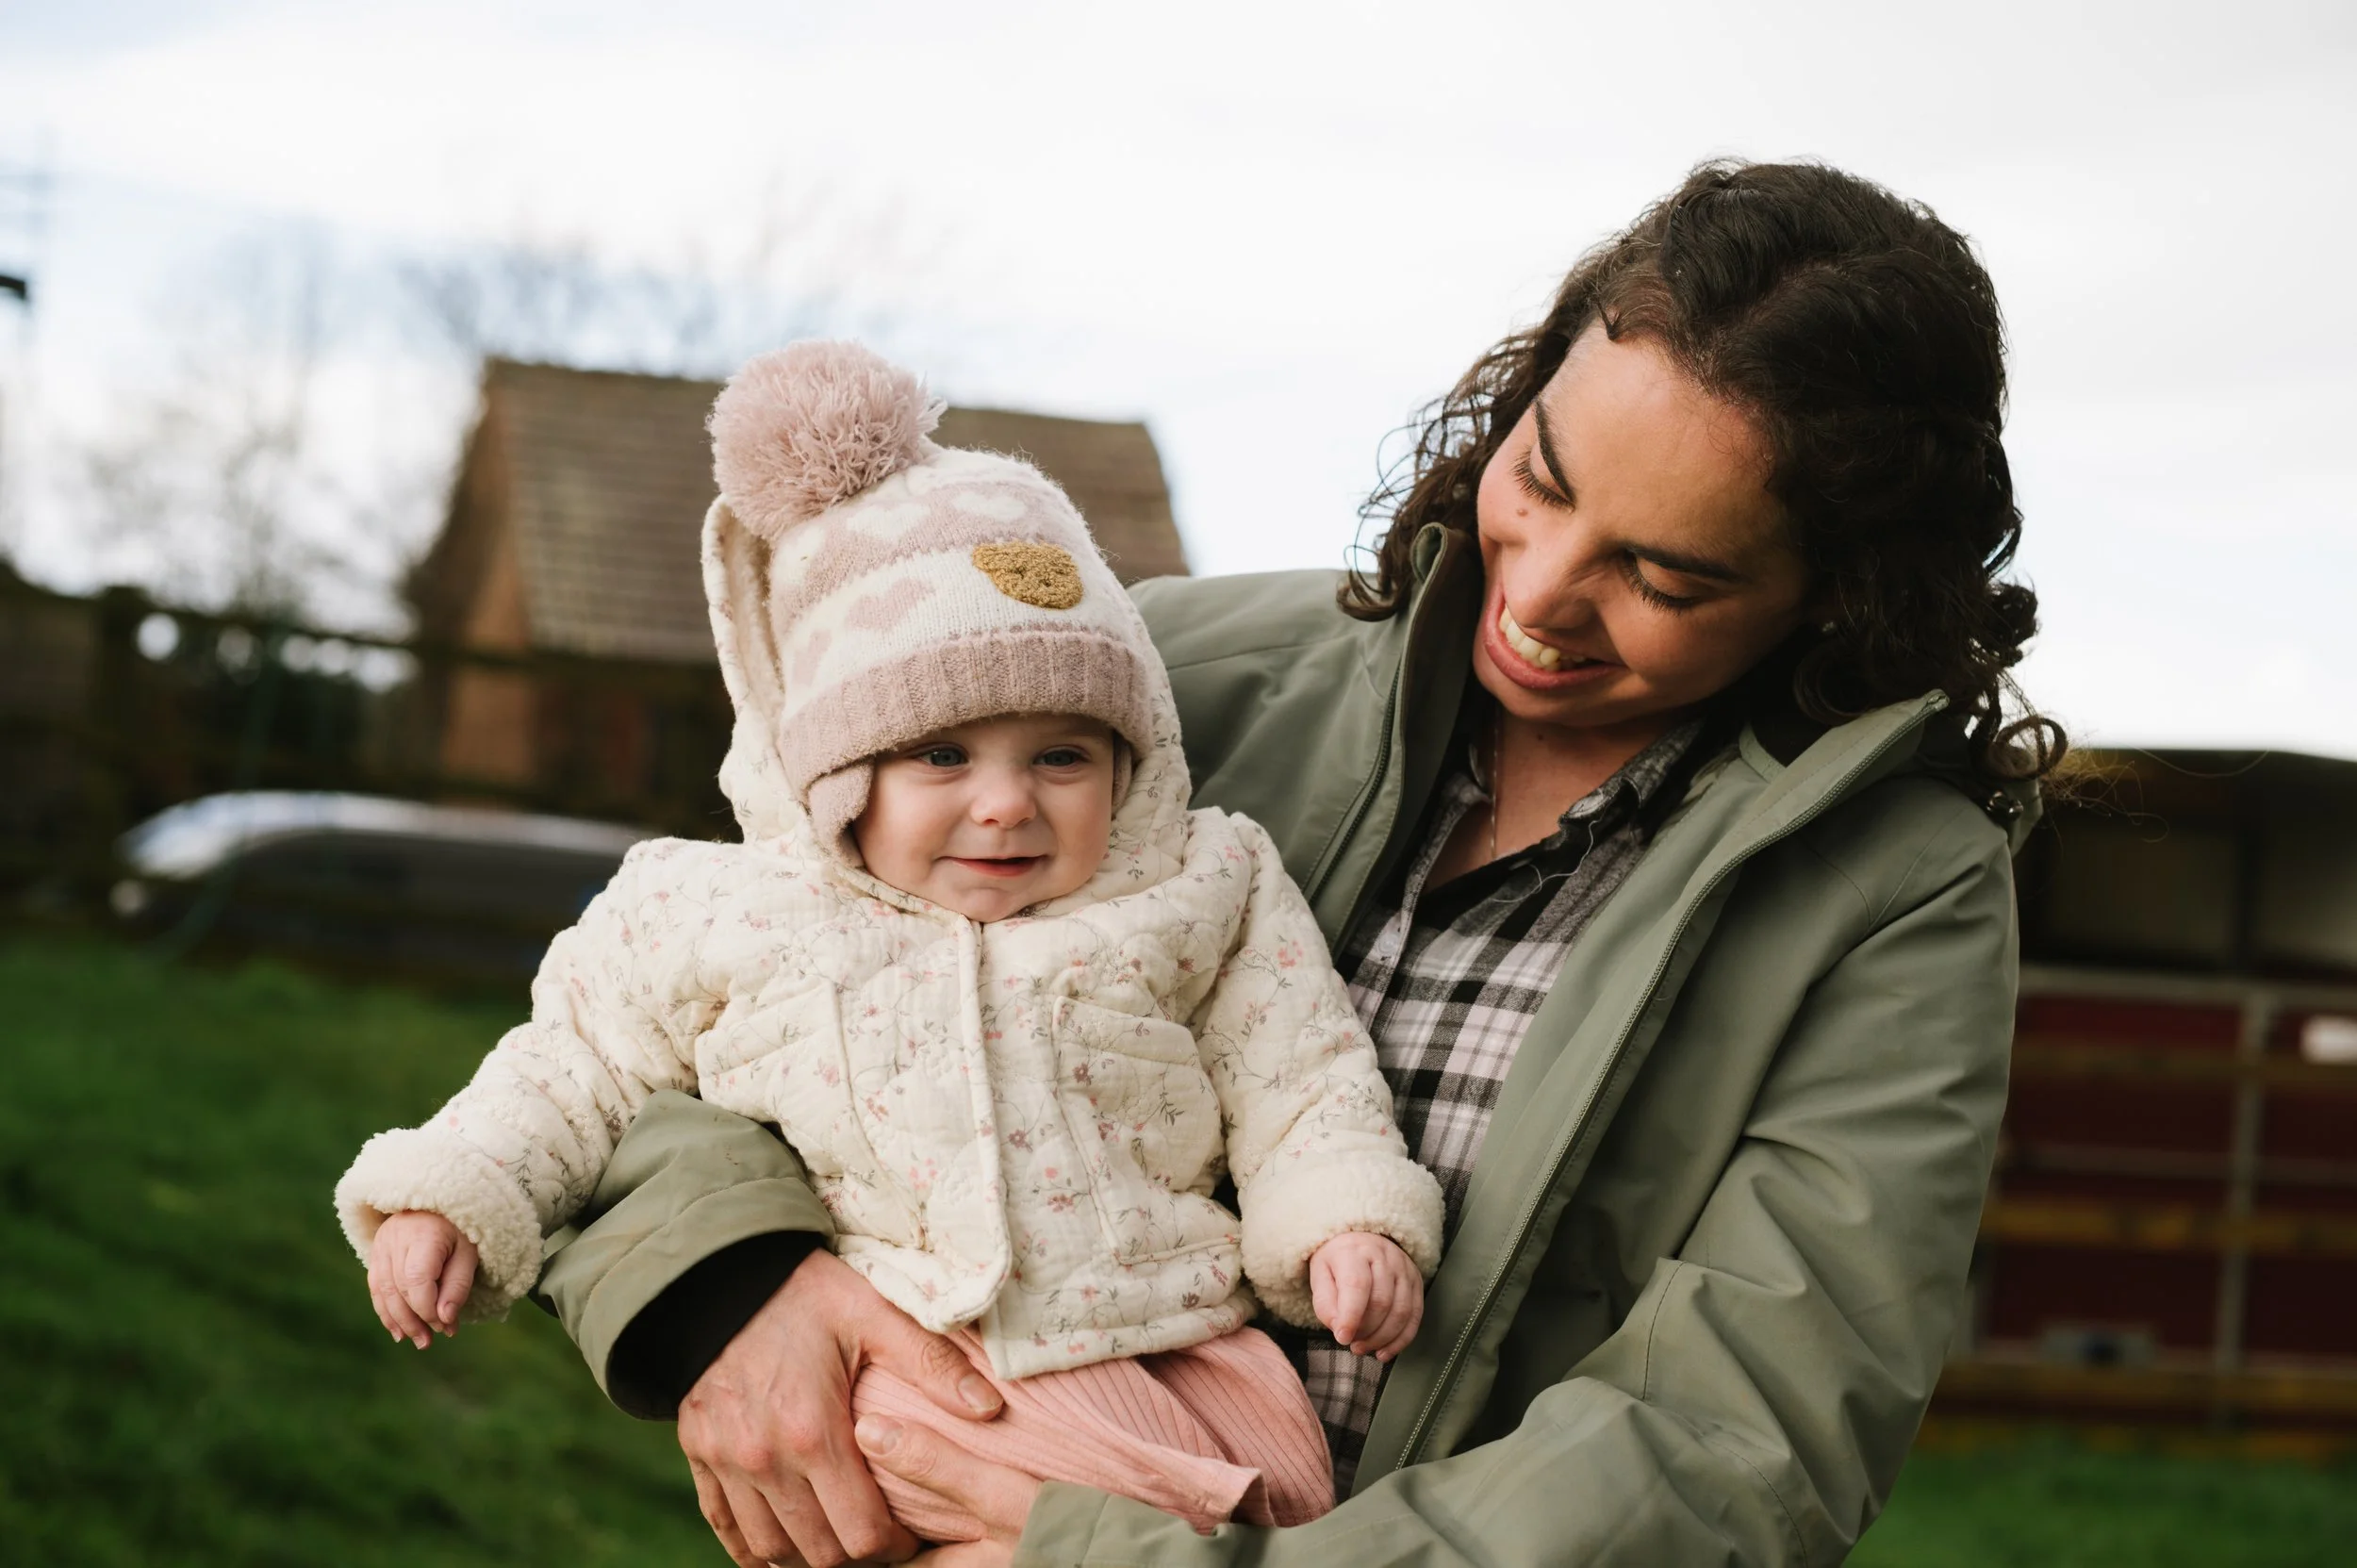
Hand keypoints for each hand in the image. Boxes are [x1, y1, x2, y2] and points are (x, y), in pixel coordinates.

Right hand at [367, 1210, 476, 1347]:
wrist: (437, 1201)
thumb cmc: (459, 1229)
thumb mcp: (469, 1253)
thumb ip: (458, 1286)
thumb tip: (445, 1321)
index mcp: (424, 1233)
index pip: (416, 1279)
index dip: (428, 1308)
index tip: (446, 1326)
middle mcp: (396, 1238)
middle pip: (398, 1288)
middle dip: (414, 1320)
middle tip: (430, 1342)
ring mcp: (382, 1244)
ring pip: (383, 1290)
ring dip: (399, 1321)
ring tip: (417, 1341)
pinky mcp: (376, 1252)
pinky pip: (376, 1287)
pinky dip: (386, 1311)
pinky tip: (398, 1330)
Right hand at [679, 1247, 1006, 1567]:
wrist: (719, 1274)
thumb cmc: (804, 1293)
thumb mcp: (874, 1313)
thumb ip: (933, 1364)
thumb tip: (990, 1408)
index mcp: (813, 1432)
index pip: (862, 1533)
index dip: (895, 1546)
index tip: (912, 1533)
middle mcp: (764, 1459)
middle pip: (819, 1553)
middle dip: (858, 1556)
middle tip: (882, 1539)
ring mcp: (725, 1462)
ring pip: (770, 1550)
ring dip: (808, 1555)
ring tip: (839, 1538)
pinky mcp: (698, 1455)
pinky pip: (723, 1527)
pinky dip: (754, 1546)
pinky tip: (784, 1542)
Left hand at [1310, 1232, 1422, 1360]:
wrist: (1360, 1241)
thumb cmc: (1337, 1263)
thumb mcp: (1320, 1276)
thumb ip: (1325, 1303)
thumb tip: (1339, 1329)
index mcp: (1354, 1251)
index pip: (1357, 1285)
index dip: (1350, 1316)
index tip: (1342, 1338)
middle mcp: (1384, 1256)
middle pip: (1381, 1301)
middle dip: (1366, 1330)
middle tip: (1351, 1343)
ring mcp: (1404, 1268)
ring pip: (1401, 1311)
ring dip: (1382, 1338)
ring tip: (1363, 1347)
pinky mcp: (1416, 1282)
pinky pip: (1414, 1316)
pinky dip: (1400, 1340)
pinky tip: (1384, 1351)